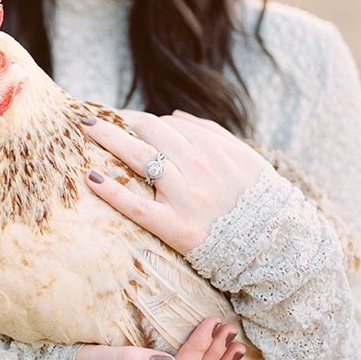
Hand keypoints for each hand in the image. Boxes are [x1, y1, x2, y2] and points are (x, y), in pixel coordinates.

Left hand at [81, 109, 271, 254]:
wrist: (277, 245)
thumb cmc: (256, 199)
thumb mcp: (243, 156)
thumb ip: (208, 132)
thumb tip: (174, 115)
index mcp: (211, 148)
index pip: (164, 125)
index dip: (136, 121)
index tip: (117, 120)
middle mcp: (197, 166)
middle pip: (148, 134)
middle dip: (117, 121)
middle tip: (88, 117)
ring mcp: (185, 196)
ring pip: (139, 159)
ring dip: (108, 139)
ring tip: (83, 128)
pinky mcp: (176, 226)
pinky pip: (136, 206)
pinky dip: (112, 191)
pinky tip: (90, 178)